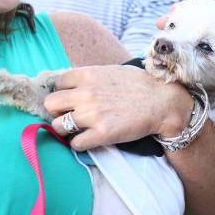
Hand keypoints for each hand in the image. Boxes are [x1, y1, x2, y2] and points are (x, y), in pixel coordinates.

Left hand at [44, 65, 192, 150]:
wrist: (163, 102)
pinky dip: (79, 143)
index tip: (72, 100)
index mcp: (88, 75)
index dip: (64, 93)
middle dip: (59, 111)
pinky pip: (75, 143)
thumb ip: (91, 77)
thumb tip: (74, 85)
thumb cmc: (141, 85)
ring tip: (79, 129)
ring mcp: (92, 114)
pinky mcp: (102, 134)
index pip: (57, 84)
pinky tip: (90, 139)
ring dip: (66, 129)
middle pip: (51, 104)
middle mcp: (86, 94)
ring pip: (58, 126)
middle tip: (71, 115)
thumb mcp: (112, 71)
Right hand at [157, 9, 214, 98]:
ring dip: (170, 41)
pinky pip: (184, 63)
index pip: (204, 16)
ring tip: (158, 42)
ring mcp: (205, 58)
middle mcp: (213, 44)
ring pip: (184, 45)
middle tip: (161, 24)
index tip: (175, 9)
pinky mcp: (200, 73)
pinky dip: (172, 60)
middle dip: (173, 24)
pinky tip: (162, 61)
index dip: (188, 10)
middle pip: (189, 28)